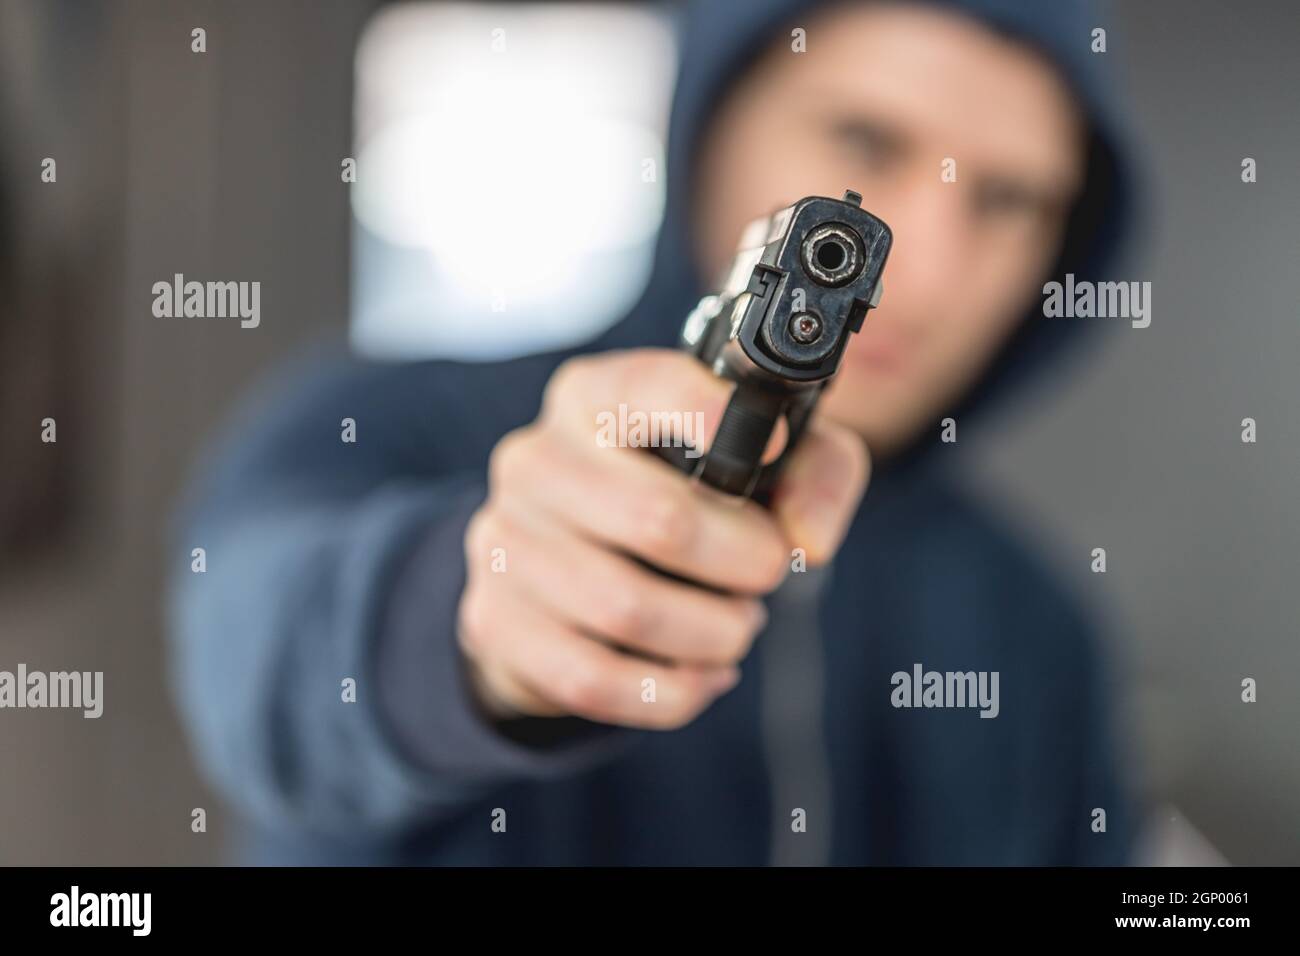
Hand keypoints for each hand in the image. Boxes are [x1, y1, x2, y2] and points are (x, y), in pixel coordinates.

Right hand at [458, 348, 868, 729]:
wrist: (566, 569)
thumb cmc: (678, 497)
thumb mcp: (758, 461)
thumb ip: (814, 473)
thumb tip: (807, 540)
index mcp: (592, 397)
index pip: (646, 387)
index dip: (711, 415)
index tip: (773, 445)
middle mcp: (534, 459)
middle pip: (657, 519)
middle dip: (741, 561)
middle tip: (767, 573)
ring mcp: (502, 540)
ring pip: (627, 608)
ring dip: (710, 633)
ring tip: (735, 626)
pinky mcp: (495, 620)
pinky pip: (592, 677)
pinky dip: (668, 692)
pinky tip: (702, 677)